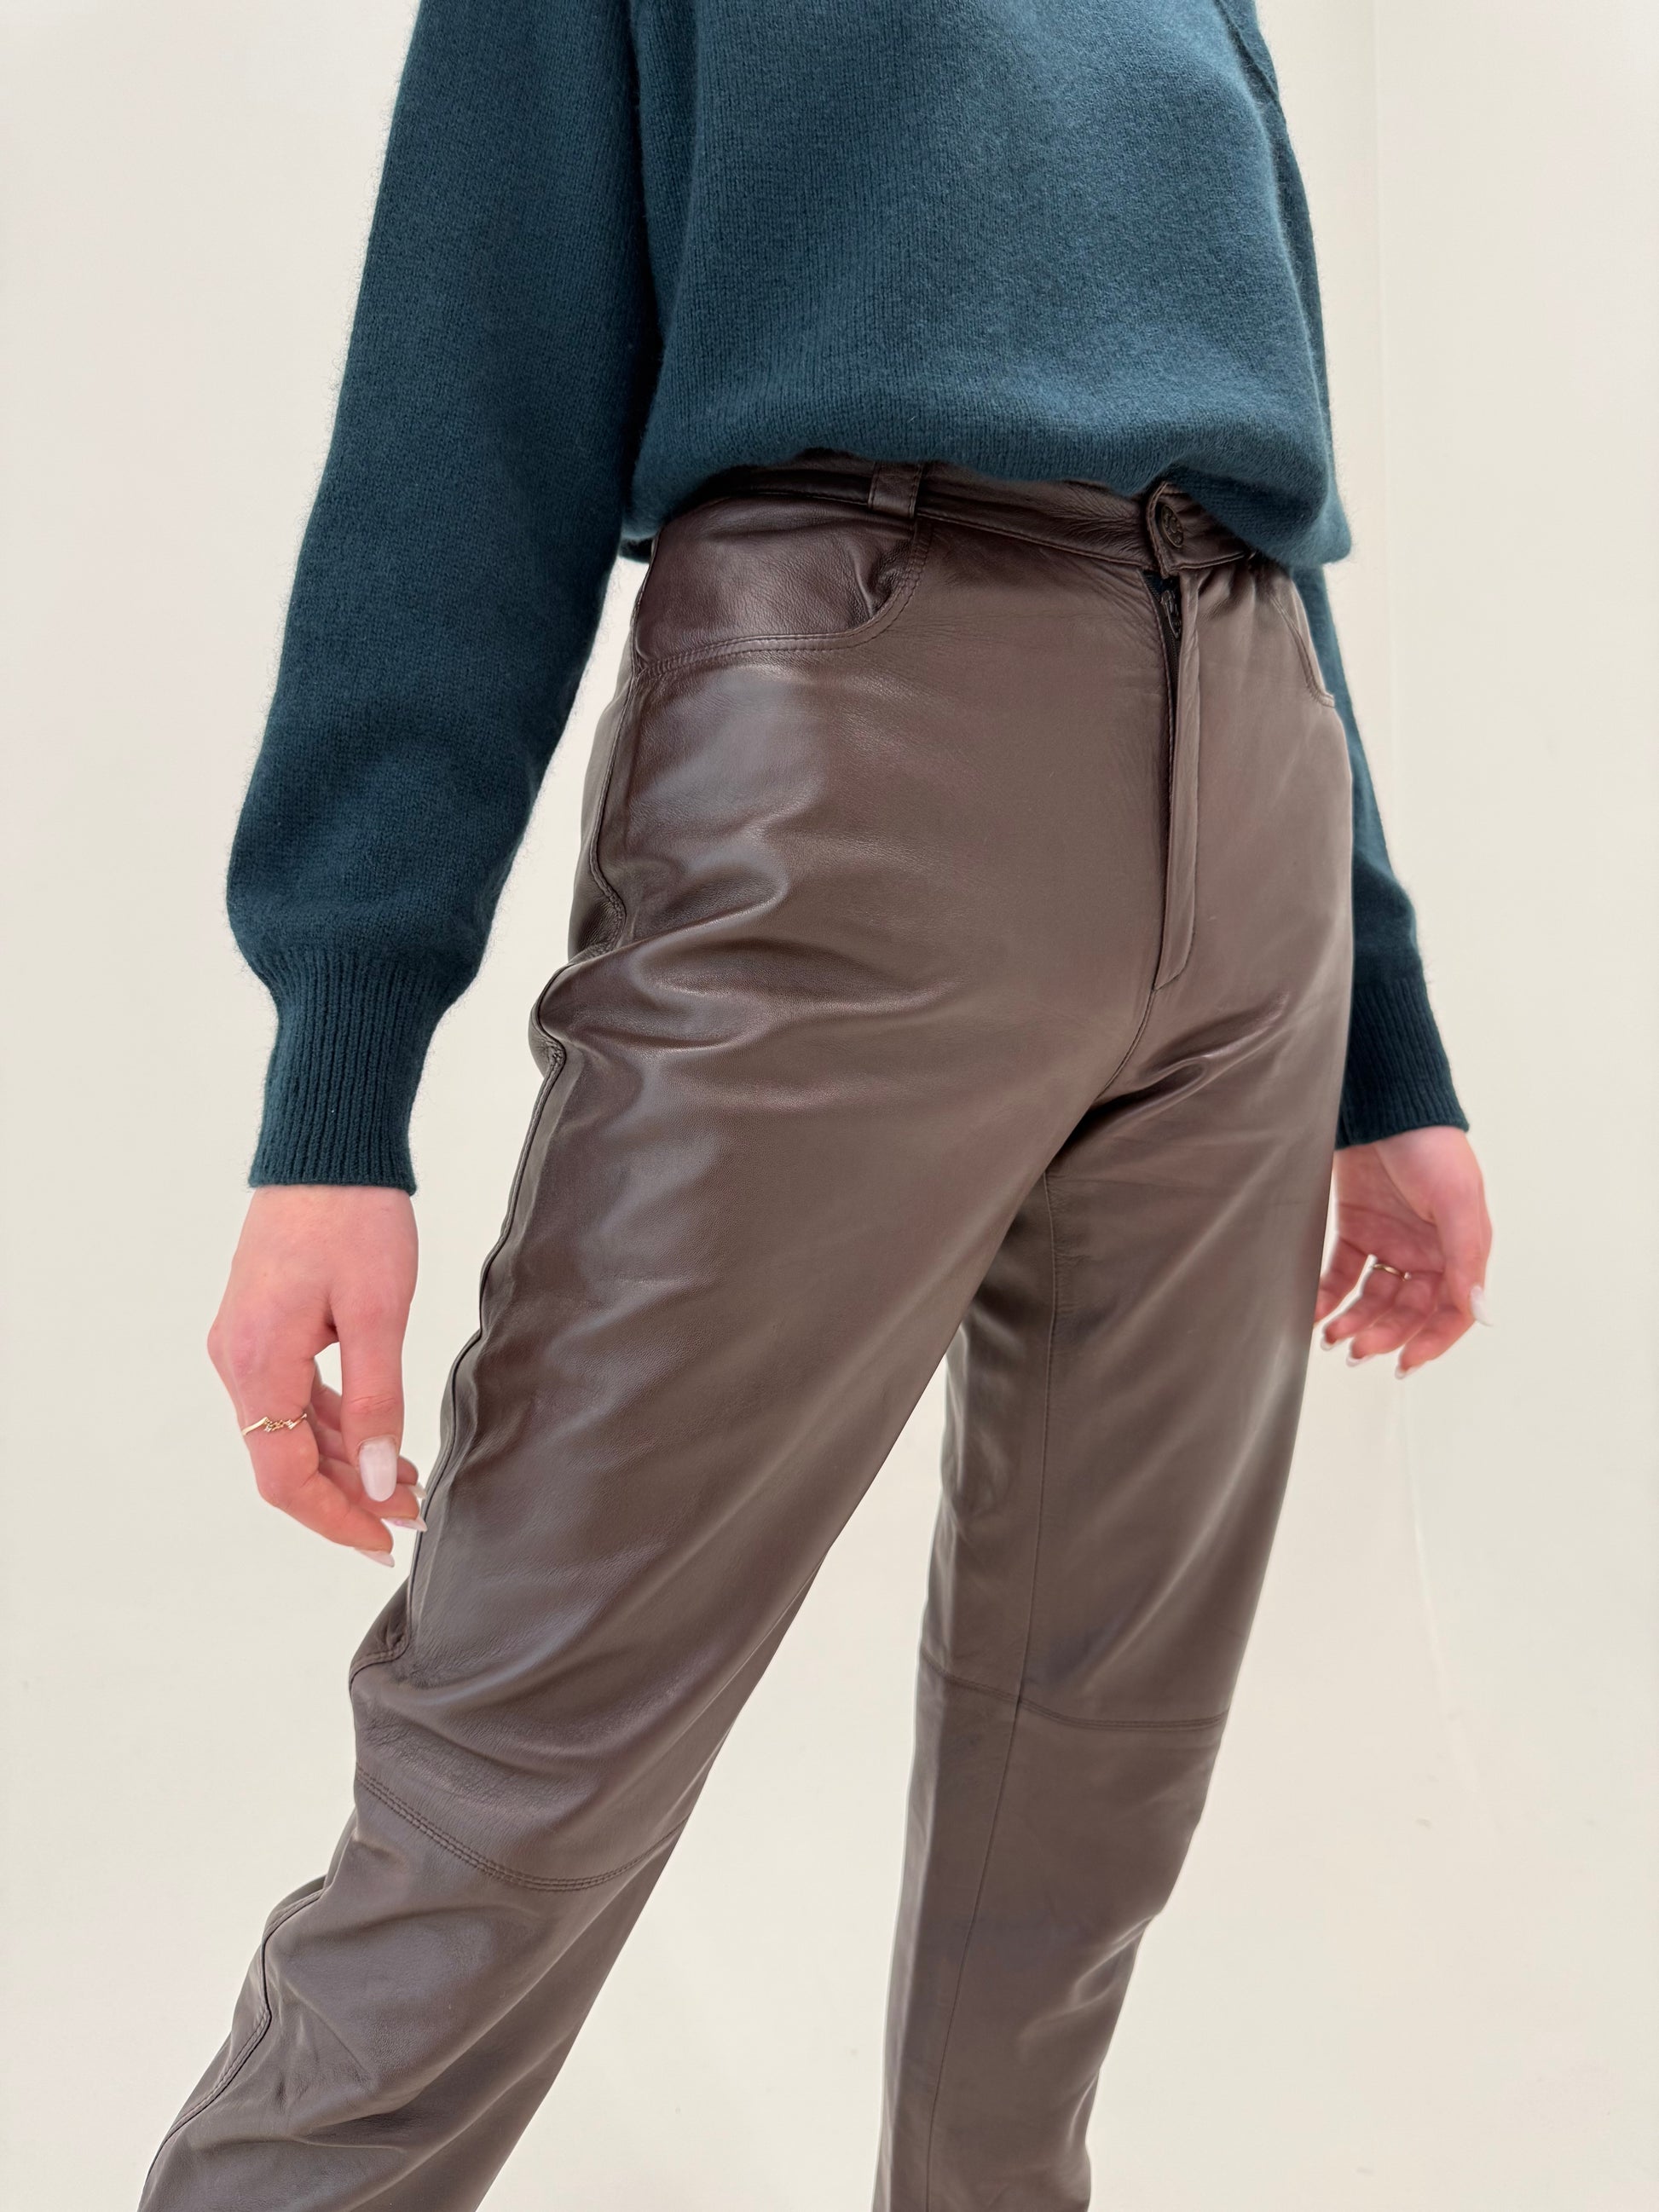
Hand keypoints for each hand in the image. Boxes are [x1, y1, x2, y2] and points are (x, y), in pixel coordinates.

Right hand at [208, 1186, 422, 1561]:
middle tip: (414, 1518)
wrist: (327, 1148)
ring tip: (409, 1484)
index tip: (386, 1541)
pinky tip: (380, 1438)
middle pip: (285, 1461)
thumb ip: (379, 1402)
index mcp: (258, 1363)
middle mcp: (238, 1362)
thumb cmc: (354, 1217)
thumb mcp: (380, 1314)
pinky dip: (336, 1424)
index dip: (336, 1519)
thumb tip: (383, 1480)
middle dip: (349, 1497)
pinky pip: (294, 1397)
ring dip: (347, 1463)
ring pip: (291, 1431)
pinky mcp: (264, 1328)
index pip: (284, 1477)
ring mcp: (246, 1345)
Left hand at [1315, 1127, 1491, 1377]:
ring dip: (1355, 1322)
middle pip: (1407, 1310)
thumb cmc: (1430, 1147)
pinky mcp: (1355, 1227)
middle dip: (1383, 1335)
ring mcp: (1390, 1240)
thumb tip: (1479, 1312)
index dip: (1431, 1341)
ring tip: (1332, 1339)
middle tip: (1355, 1352)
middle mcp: (1426, 1251)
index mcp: (1459, 1250)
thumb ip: (1466, 1258)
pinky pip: (1343, 1273)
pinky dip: (1330, 1295)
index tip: (1405, 1363)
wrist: (1384, 1104)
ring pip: (1374, 1297)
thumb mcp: (1458, 1202)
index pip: (1451, 1311)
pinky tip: (1316, 1312)